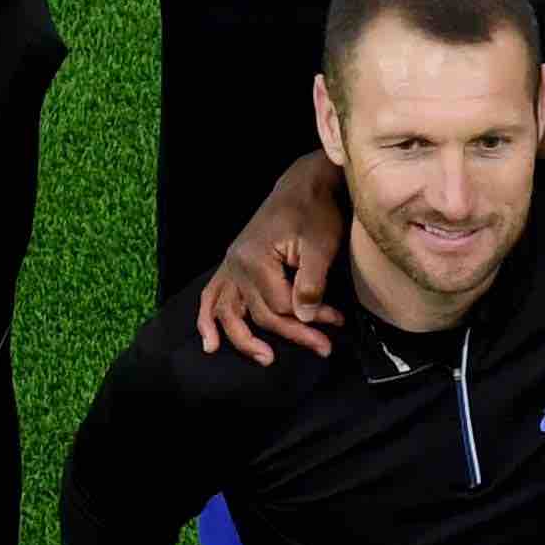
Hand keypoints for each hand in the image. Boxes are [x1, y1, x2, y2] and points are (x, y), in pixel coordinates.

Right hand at [194, 157, 347, 360]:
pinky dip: (207, 320)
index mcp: (256, 260)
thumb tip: (305, 318)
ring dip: (243, 339)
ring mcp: (231, 265)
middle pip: (261, 313)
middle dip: (294, 333)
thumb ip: (311, 283)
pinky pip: (212, 296)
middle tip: (324, 348)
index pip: (281, 306)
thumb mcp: (321, 246)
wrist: (303, 185)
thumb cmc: (315, 212)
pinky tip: (210, 343)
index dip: (311, 319)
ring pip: (229, 312)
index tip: (337, 321)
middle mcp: (236, 265)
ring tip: (266, 359)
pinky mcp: (233, 265)